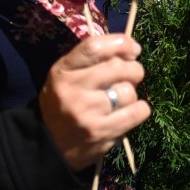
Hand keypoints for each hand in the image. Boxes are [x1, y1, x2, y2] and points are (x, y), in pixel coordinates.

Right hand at [38, 33, 149, 170]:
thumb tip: (132, 48)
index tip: (133, 48)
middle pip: (118, 67)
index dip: (121, 44)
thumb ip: (93, 60)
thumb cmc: (64, 103)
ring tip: (120, 100)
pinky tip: (127, 112)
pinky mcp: (102, 133)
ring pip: (129, 91)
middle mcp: (74, 90)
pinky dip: (138, 110)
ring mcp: (88, 114)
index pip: (95, 47)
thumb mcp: (67, 75)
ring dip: (131, 94)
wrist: (50, 145)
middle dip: (133, 69)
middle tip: (131, 75)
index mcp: (63, 71)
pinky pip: (137, 112)